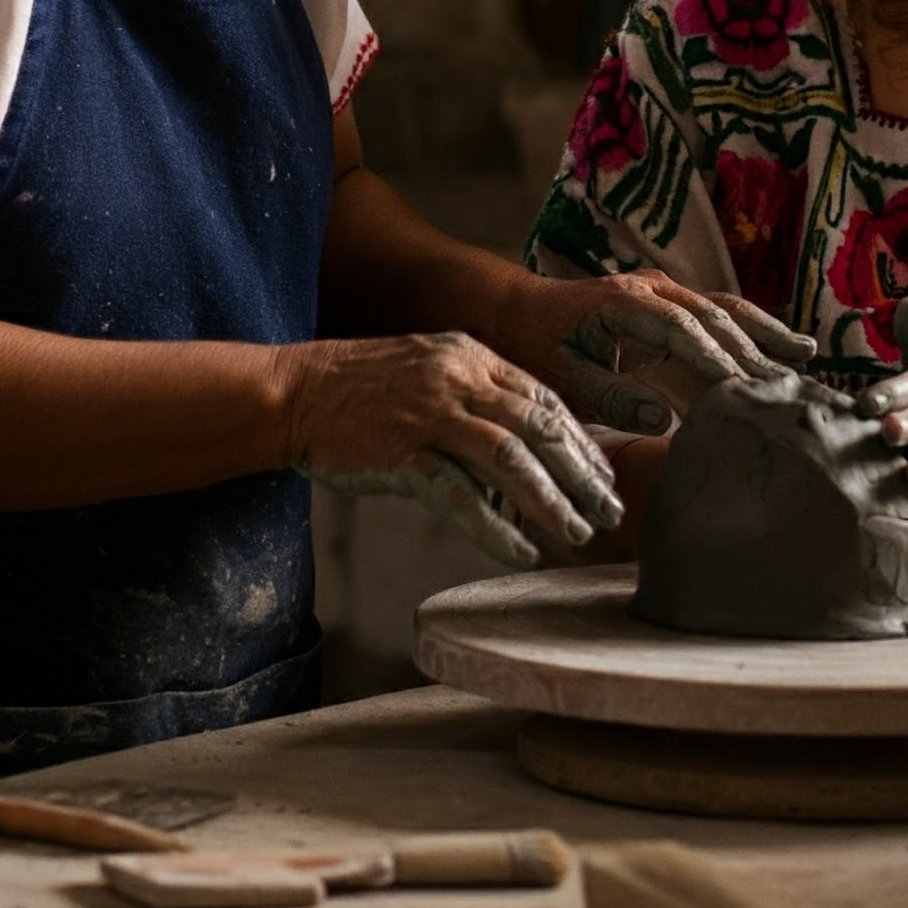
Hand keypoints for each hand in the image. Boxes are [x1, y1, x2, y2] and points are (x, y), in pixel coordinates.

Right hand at [280, 332, 622, 567]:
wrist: (297, 391)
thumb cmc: (364, 388)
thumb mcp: (431, 371)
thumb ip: (478, 397)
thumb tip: (528, 444)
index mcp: (471, 356)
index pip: (544, 398)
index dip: (581, 440)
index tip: (606, 475)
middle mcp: (459, 379)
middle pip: (538, 428)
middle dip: (582, 474)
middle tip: (611, 511)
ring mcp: (431, 414)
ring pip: (510, 460)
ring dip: (550, 503)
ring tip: (578, 535)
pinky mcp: (403, 453)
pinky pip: (461, 496)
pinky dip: (495, 527)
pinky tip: (521, 551)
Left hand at [498, 269, 816, 433]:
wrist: (516, 309)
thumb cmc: (536, 347)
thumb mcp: (563, 380)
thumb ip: (611, 398)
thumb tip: (665, 421)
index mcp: (624, 301)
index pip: (684, 329)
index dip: (720, 360)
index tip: (751, 392)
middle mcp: (650, 286)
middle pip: (713, 315)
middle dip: (755, 349)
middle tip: (793, 386)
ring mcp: (662, 289)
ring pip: (723, 307)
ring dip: (763, 332)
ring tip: (805, 355)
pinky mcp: (668, 300)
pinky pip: (716, 311)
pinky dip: (751, 328)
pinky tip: (781, 345)